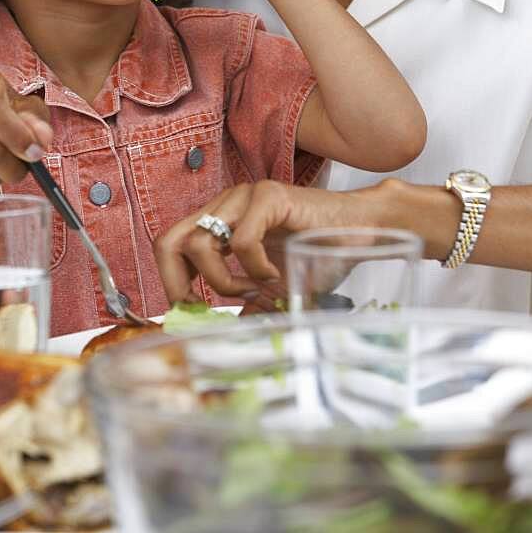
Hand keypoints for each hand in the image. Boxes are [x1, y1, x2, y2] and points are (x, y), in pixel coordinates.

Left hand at [154, 180, 389, 306]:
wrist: (362, 230)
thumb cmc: (320, 252)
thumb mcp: (274, 287)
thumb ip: (246, 304)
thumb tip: (220, 337)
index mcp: (220, 221)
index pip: (169, 245)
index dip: (170, 282)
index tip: (189, 313)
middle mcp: (224, 205)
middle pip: (169, 240)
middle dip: (178, 282)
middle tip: (201, 308)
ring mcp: (243, 196)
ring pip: (201, 243)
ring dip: (223, 280)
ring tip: (254, 289)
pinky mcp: (268, 195)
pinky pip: (242, 240)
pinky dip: (254, 268)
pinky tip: (274, 274)